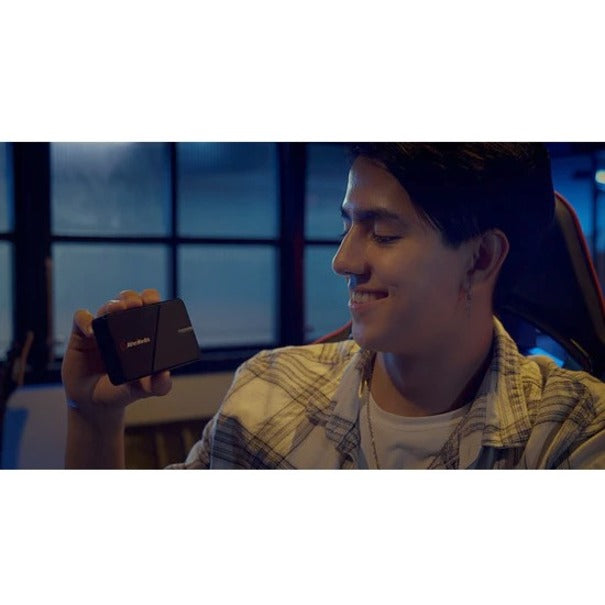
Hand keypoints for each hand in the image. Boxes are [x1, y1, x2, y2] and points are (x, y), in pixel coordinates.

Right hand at [61, 288, 172, 417]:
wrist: (94, 404)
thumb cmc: (121, 391)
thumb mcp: (143, 390)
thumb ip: (158, 385)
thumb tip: (166, 375)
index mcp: (141, 333)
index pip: (147, 307)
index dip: (150, 299)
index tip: (154, 302)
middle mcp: (122, 327)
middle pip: (127, 300)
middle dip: (132, 297)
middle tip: (137, 304)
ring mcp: (102, 330)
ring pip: (107, 306)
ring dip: (113, 304)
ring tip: (118, 309)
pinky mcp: (81, 335)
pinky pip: (81, 318)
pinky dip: (86, 320)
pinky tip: (92, 332)